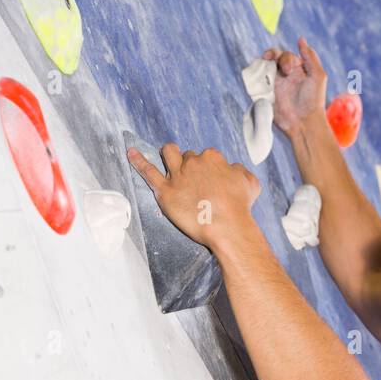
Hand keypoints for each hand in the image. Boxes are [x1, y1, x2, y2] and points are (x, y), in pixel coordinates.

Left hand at [126, 142, 260, 248]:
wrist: (227, 226)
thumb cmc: (240, 207)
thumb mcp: (250, 183)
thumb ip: (239, 171)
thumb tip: (232, 169)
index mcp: (213, 158)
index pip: (207, 157)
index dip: (208, 169)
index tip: (210, 181)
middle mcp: (194, 161)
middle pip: (188, 156)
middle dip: (191, 165)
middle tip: (195, 182)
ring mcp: (178, 175)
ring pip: (169, 154)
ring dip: (169, 154)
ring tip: (168, 158)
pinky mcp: (166, 191)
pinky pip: (148, 171)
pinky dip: (138, 161)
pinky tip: (130, 153)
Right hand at [262, 35, 327, 136]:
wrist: (304, 123)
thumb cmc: (314, 100)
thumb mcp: (318, 75)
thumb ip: (310, 56)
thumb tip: (300, 39)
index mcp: (297, 70)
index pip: (286, 55)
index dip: (285, 56)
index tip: (289, 67)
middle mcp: (285, 76)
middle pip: (273, 58)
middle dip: (272, 56)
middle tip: (275, 64)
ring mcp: (275, 86)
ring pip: (264, 68)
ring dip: (262, 64)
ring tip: (263, 65)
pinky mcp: (267, 96)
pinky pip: (258, 82)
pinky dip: (256, 77)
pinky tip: (258, 76)